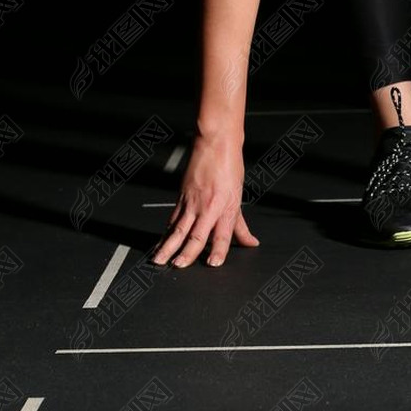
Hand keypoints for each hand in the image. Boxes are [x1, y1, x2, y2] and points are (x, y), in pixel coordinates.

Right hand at [150, 132, 259, 267]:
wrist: (216, 143)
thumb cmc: (230, 167)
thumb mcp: (238, 197)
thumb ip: (241, 225)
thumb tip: (250, 242)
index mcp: (226, 206)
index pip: (223, 234)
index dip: (219, 250)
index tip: (213, 264)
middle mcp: (208, 206)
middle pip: (196, 234)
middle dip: (186, 253)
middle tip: (178, 266)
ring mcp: (192, 202)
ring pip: (178, 228)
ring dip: (167, 246)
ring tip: (159, 260)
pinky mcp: (181, 197)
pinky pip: (173, 218)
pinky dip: (166, 232)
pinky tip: (161, 242)